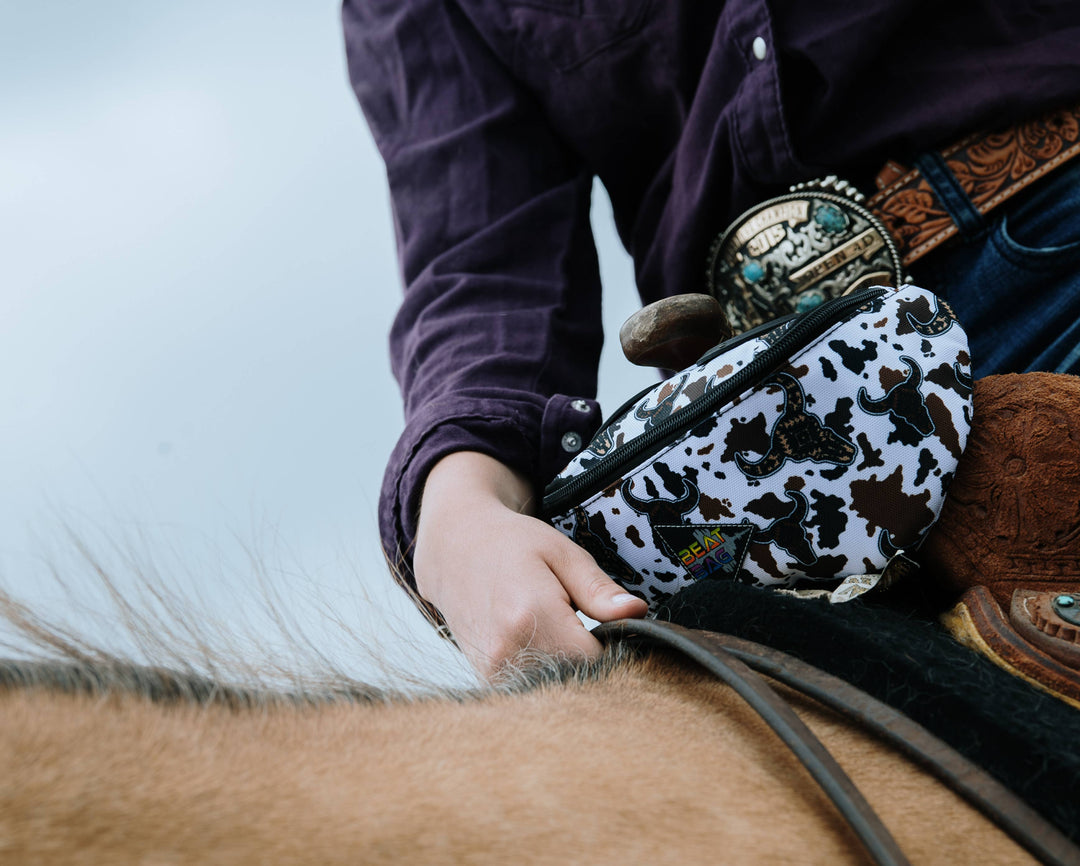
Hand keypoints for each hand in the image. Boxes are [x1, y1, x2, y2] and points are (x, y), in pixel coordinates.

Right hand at [413, 451, 647, 678]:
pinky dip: (547, 675)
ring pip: (556, 690)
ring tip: (561, 634)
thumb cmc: (512, 544)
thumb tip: (638, 613)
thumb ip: (599, 589)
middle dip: (593, 662)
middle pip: (576, 681)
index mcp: (531, 614)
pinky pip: (533, 690)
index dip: (615, 648)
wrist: (454, 550)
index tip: (614, 629)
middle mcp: (507, 650)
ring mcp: (492, 669)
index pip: (597, 660)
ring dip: (570, 671)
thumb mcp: (562, 553)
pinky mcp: (486, 679)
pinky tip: (543, 646)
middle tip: (587, 628)